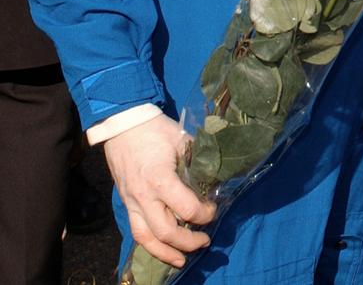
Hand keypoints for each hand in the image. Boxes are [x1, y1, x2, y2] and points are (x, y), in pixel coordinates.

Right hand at [102, 114, 215, 266]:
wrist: (123, 125)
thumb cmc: (155, 130)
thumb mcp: (183, 139)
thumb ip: (199, 159)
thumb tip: (216, 176)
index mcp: (160, 179)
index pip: (186, 209)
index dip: (205, 214)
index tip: (214, 208)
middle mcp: (143, 196)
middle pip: (166, 232)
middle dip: (188, 242)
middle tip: (206, 241)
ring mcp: (132, 202)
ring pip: (146, 238)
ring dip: (166, 253)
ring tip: (182, 260)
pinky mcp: (126, 203)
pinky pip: (136, 230)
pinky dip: (150, 244)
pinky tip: (162, 249)